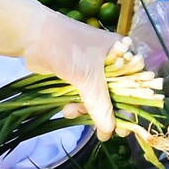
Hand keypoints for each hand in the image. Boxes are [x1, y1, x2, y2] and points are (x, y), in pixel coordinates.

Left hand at [0, 0, 122, 137]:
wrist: (31, 35)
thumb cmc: (66, 47)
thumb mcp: (88, 77)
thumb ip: (101, 106)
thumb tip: (108, 132)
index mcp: (122, 52)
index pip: (137, 83)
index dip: (132, 106)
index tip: (123, 127)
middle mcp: (112, 60)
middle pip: (118, 94)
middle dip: (105, 111)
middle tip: (100, 131)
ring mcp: (93, 68)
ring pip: (99, 98)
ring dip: (87, 109)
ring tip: (72, 111)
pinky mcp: (77, 75)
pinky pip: (84, 96)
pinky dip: (77, 105)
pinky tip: (67, 108)